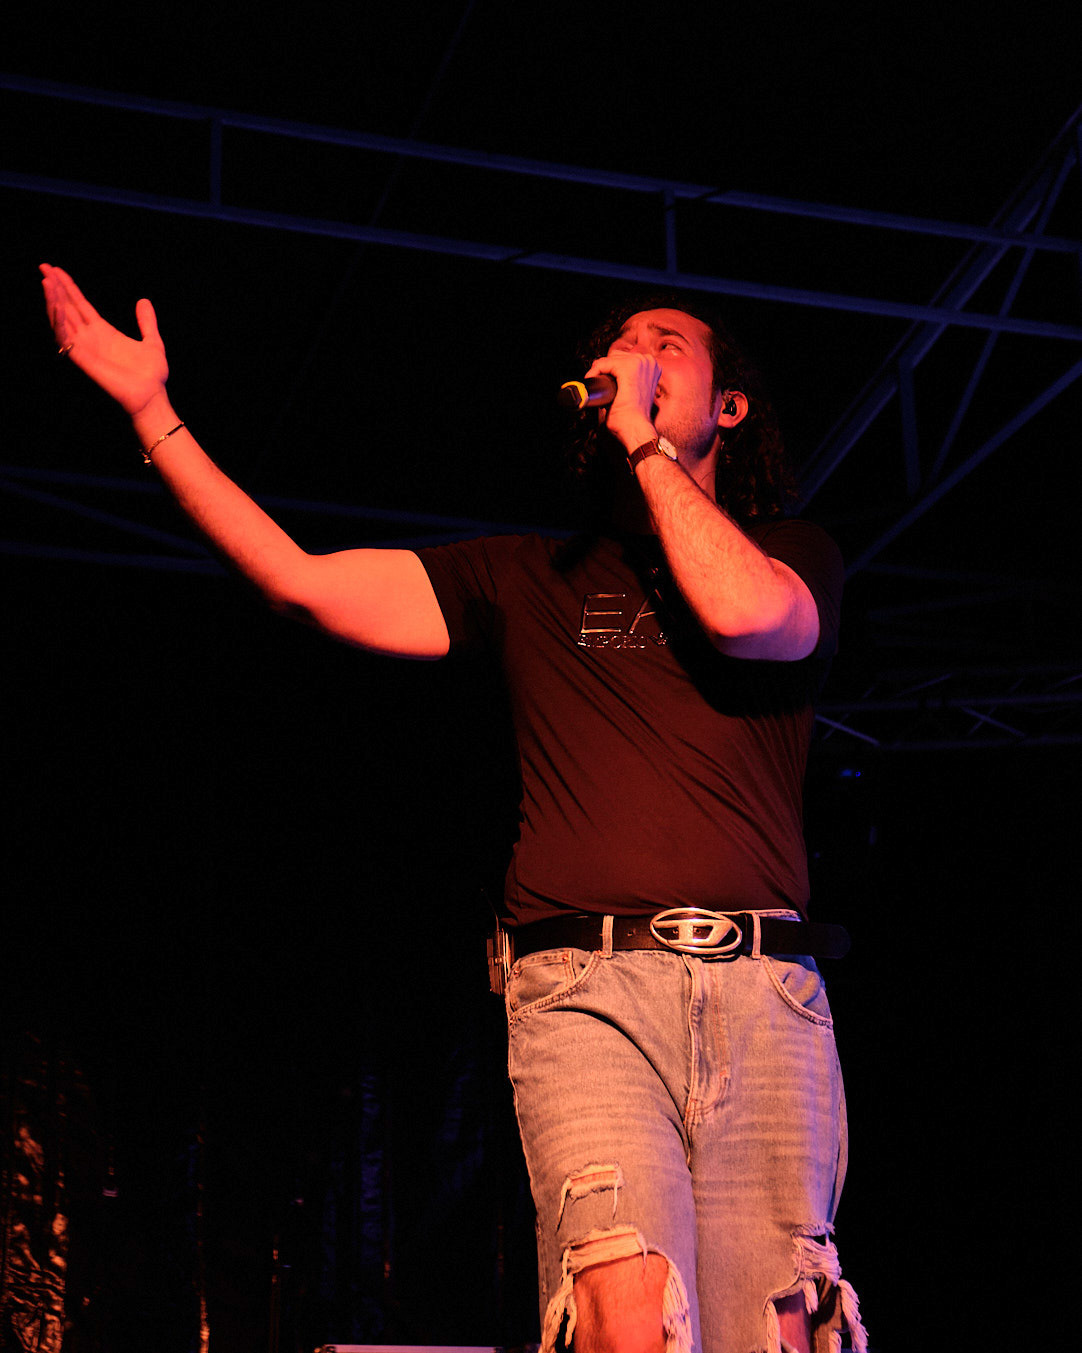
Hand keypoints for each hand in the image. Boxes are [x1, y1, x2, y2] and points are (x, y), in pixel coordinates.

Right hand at [41, 263, 168, 415]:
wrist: (152, 398)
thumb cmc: (151, 376)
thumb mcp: (152, 342)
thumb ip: (146, 322)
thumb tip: (143, 300)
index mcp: (103, 332)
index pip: (80, 305)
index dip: (68, 288)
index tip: (56, 270)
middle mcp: (90, 338)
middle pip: (67, 308)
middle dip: (55, 288)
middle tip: (44, 266)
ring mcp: (85, 348)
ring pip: (61, 320)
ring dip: (53, 300)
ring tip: (46, 280)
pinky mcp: (83, 360)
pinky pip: (65, 338)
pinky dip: (59, 322)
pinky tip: (57, 305)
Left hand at [583, 350, 658, 452]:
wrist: (636, 428)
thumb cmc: (634, 417)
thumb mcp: (635, 394)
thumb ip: (626, 382)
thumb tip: (607, 378)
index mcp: (652, 367)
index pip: (624, 358)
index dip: (610, 369)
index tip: (602, 380)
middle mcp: (648, 362)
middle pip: (617, 356)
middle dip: (604, 369)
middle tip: (597, 383)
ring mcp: (639, 363)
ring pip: (609, 359)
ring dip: (599, 371)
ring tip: (596, 385)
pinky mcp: (628, 368)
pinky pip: (604, 363)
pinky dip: (595, 372)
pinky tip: (593, 381)